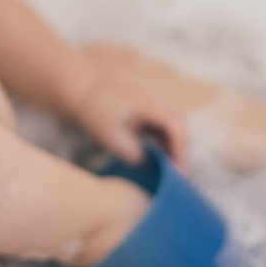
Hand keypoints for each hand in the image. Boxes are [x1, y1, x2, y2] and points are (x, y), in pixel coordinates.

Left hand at [73, 76, 187, 169]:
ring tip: (171, 168)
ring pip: (174, 123)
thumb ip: (135, 155)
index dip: (180, 149)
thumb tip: (153, 164)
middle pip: (180, 123)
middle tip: (178, 174)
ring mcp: (155, 99)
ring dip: (174, 144)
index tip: (179, 171)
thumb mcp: (112, 139)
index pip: (175, 124)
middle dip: (181, 149)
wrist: (84, 92)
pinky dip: (166, 138)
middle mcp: (157, 97)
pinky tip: (161, 155)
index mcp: (148, 101)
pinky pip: (165, 122)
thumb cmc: (96, 113)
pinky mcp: (151, 105)